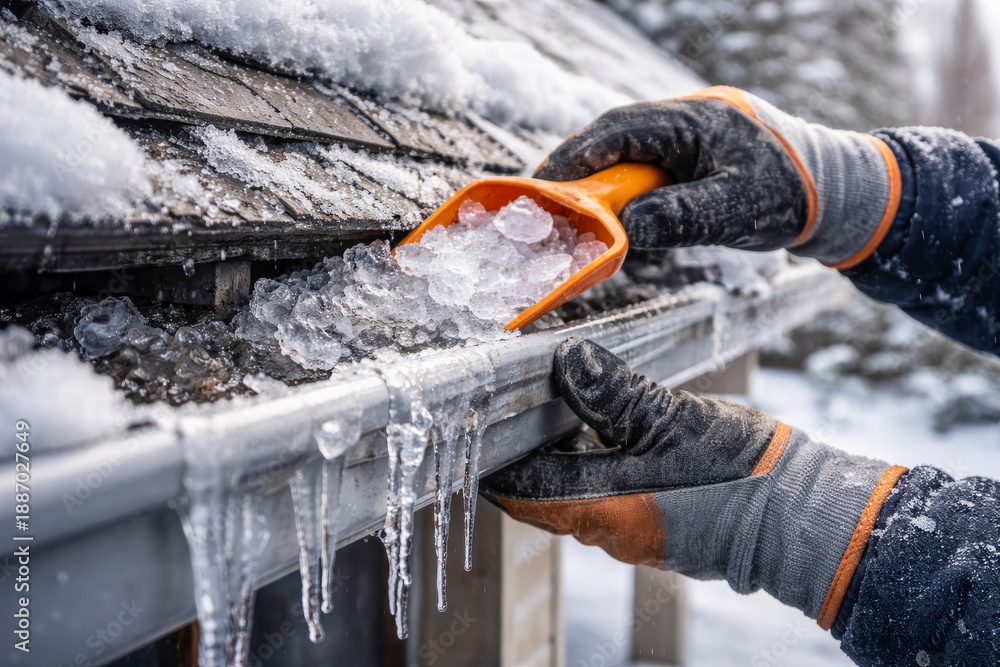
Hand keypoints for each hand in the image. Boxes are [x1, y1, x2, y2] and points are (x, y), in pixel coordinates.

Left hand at [480, 337, 906, 627]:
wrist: (808, 519)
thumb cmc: (745, 477)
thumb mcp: (675, 422)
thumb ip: (617, 393)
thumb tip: (570, 362)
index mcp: (603, 511)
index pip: (519, 492)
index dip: (492, 460)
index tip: (478, 425)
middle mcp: (611, 532)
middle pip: (542, 495)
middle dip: (523, 452)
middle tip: (512, 403)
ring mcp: (635, 533)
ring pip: (574, 494)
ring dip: (558, 456)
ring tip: (551, 405)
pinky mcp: (657, 525)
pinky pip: (606, 495)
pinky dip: (591, 464)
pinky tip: (601, 428)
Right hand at [535, 86, 900, 268]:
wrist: (839, 193)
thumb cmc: (795, 195)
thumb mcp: (737, 210)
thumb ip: (680, 217)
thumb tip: (623, 230)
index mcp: (697, 119)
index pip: (621, 128)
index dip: (577, 155)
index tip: (545, 183)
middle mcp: (688, 120)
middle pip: (616, 138)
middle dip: (579, 170)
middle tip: (546, 203)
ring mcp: (691, 138)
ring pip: (629, 154)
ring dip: (601, 183)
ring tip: (573, 215)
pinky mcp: (694, 158)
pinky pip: (648, 169)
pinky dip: (625, 191)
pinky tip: (614, 216)